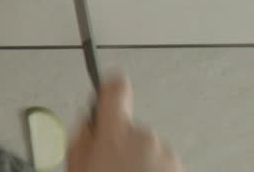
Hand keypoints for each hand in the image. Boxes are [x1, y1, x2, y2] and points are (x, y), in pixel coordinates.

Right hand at [68, 78, 182, 171]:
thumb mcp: (75, 165)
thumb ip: (82, 139)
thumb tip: (90, 127)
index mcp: (114, 131)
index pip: (114, 91)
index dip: (109, 89)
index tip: (108, 89)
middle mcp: (143, 136)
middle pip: (128, 127)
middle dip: (119, 143)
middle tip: (107, 167)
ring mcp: (164, 153)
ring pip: (146, 148)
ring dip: (138, 161)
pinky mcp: (178, 168)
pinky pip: (161, 163)